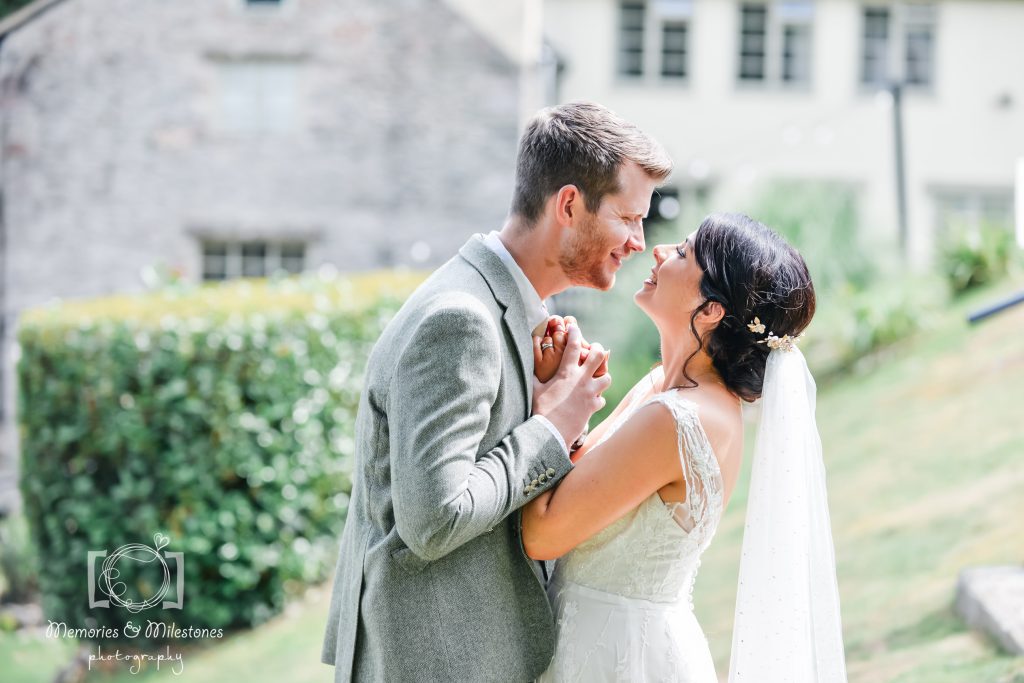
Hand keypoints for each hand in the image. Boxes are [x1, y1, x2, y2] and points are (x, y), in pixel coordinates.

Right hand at [532, 324, 612, 448]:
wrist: (551, 432)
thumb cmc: (540, 409)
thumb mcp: (534, 388)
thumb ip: (534, 373)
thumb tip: (528, 360)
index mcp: (566, 372)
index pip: (574, 345)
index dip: (575, 332)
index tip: (574, 327)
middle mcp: (582, 380)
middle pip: (600, 356)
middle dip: (598, 350)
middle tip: (594, 351)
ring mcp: (590, 393)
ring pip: (607, 377)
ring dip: (602, 376)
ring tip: (595, 378)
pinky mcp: (593, 407)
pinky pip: (601, 399)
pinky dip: (597, 399)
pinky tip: (590, 401)